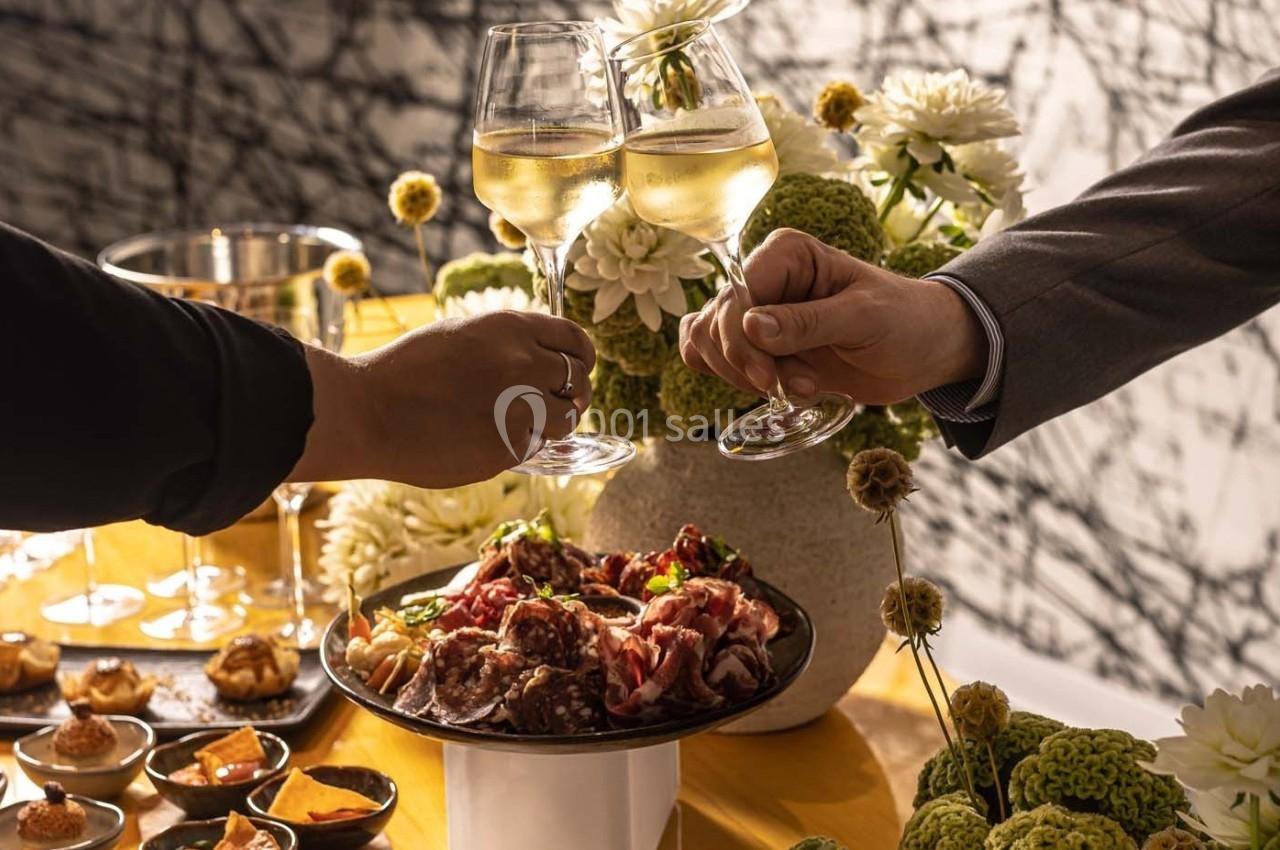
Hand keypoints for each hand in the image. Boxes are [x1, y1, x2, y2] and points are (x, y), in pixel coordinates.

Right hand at [291, 310, 594, 487]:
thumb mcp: (459, 333)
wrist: (367, 411)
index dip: (583, 357)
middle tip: (560, 403)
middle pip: (579, 381)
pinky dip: (523, 444)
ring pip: (566, 419)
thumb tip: (544, 355)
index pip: (575, 340)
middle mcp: (523, 364)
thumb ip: (506, 342)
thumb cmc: (405, 370)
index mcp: (511, 328)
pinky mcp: (507, 448)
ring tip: (523, 423)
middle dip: (574, 392)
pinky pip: (536, 445)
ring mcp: (519, 407)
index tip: (581, 367)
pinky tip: (491, 438)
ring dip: (554, 422)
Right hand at [679, 229, 985, 403]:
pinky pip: (711, 358)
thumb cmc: (904, 320)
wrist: (923, 350)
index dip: (742, 342)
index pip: (734, 296)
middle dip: (749, 366)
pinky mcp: (757, 345)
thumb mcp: (863, 319)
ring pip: (707, 345)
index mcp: (785, 254)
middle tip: (801, 386)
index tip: (772, 378)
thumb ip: (807, 323)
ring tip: (802, 386)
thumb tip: (750, 327)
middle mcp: (763, 278)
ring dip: (745, 377)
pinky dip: (732, 379)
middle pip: (715, 324)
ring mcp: (756, 313)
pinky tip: (775, 388)